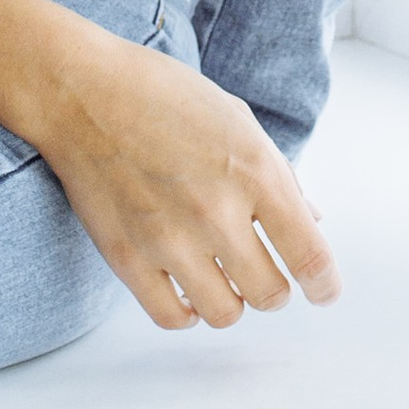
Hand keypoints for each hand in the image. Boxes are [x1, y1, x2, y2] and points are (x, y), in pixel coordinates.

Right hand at [26, 18, 339, 330]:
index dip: (324, 284)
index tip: (323, 290)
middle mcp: (217, 211)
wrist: (83, 92)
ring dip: (233, 302)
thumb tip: (311, 219)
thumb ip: (278, 174)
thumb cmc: (163, 96)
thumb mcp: (238, 120)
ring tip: (224, 280)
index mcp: (255, 171)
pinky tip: (187, 291)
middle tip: (266, 276)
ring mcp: (169, 239)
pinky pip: (171, 316)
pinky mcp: (127, 257)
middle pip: (270, 295)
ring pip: (223, 314)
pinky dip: (187, 313)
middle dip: (276, 290)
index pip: (310, 255)